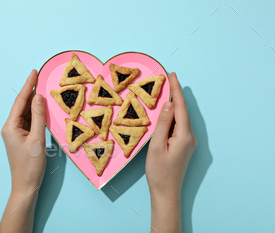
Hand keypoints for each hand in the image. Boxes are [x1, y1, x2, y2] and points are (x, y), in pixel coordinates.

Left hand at [1, 69, 45, 194]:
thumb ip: (38, 116)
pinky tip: (41, 108)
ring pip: (25, 113)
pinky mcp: (20, 137)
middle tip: (40, 77)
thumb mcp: (37, 139)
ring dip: (33, 102)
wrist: (25, 185)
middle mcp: (10, 127)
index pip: (20, 101)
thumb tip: (38, 96)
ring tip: (42, 89)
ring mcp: (14, 133)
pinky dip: (35, 113)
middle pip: (21, 105)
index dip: (28, 85)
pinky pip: (28, 121)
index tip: (34, 72)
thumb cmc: (31, 165)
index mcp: (10, 126)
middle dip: (30, 91)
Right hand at [146, 72, 196, 232]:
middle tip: (169, 79)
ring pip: (181, 118)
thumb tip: (169, 104)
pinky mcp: (184, 146)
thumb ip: (163, 123)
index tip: (173, 75)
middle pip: (183, 111)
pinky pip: (179, 125)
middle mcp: (190, 136)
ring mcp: (188, 142)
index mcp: (184, 135)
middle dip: (176, 94)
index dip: (176, 90)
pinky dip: (174, 115)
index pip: (180, 107)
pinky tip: (168, 112)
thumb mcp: (157, 146)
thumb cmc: (159, 171)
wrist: (166, 192)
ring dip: (175, 104)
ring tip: (167, 92)